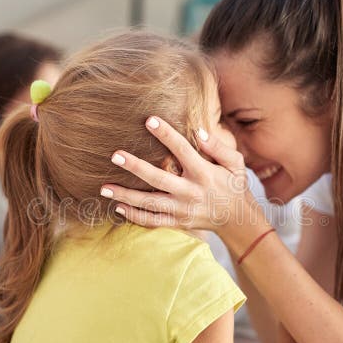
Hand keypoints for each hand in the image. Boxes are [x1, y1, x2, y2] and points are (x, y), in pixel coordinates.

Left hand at [102, 116, 252, 232]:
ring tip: (104, 188)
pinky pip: (153, 221)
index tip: (149, 120)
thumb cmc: (234, 185)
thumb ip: (218, 147)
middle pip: (158, 178)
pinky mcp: (178, 222)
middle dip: (135, 167)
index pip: (182, 149)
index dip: (165, 134)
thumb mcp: (235, 163)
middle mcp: (190, 192)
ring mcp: (182, 210)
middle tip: (115, 156)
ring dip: (125, 196)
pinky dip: (134, 216)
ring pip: (149, 204)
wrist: (238, 221)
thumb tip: (198, 132)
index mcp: (204, 173)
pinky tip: (117, 207)